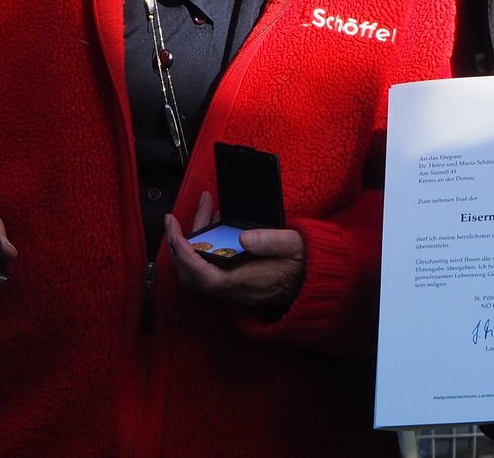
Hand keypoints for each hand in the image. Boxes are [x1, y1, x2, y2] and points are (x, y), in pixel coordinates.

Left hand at [164, 192, 304, 314]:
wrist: (320, 281)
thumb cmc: (307, 262)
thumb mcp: (295, 246)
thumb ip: (271, 241)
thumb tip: (243, 236)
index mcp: (247, 281)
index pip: (205, 277)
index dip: (186, 257)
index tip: (175, 235)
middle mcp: (236, 288)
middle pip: (194, 276)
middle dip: (179, 247)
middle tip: (173, 220)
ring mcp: (235, 285)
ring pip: (202, 267)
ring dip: (196, 238)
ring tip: (206, 204)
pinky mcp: (237, 278)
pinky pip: (213, 264)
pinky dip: (208, 242)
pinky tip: (218, 219)